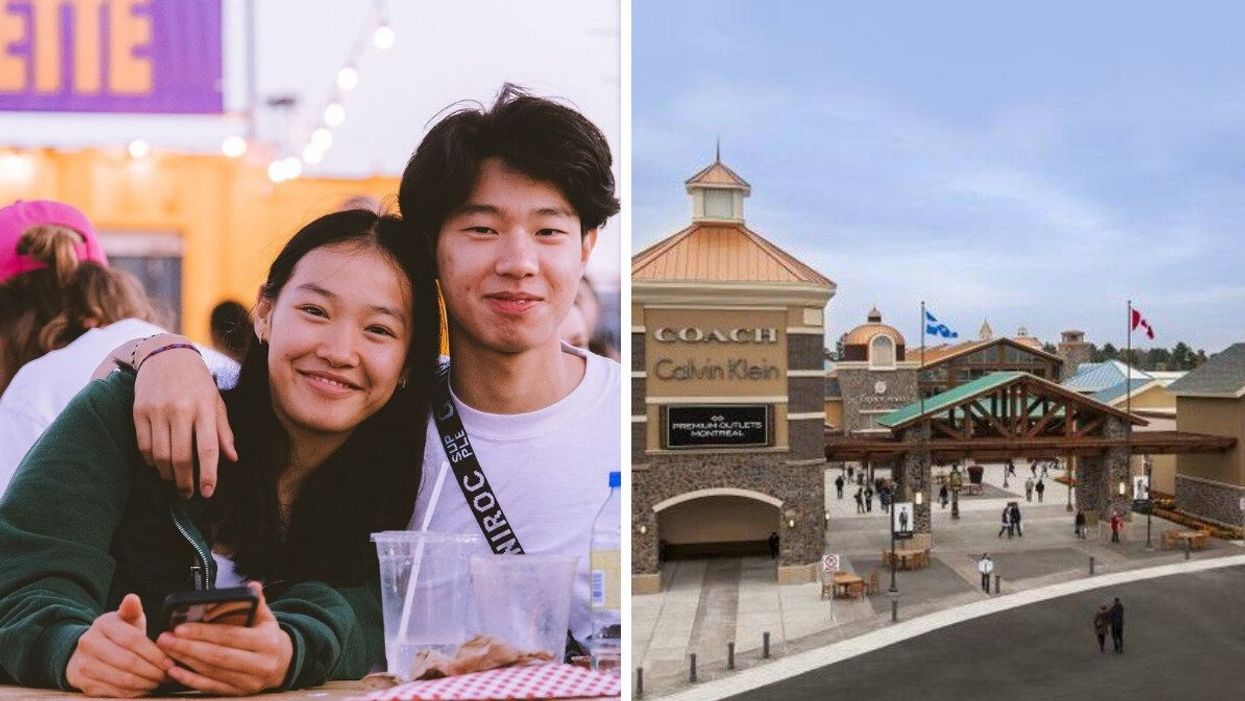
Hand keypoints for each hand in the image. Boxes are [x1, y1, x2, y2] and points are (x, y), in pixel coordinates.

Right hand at [66, 594, 172, 697]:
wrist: (85, 652)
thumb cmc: (116, 634)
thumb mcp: (124, 619)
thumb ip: (132, 610)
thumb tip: (132, 598)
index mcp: (102, 625)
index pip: (133, 640)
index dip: (154, 653)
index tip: (170, 661)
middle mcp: (89, 644)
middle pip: (128, 662)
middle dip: (153, 670)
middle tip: (167, 674)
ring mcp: (84, 665)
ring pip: (122, 679)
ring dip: (146, 683)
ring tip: (159, 681)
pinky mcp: (83, 684)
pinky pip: (114, 692)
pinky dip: (133, 692)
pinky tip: (145, 688)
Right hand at [131, 334, 236, 497]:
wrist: (167, 355)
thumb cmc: (198, 383)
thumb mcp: (216, 402)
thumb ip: (223, 431)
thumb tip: (232, 459)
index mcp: (204, 407)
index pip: (208, 448)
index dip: (208, 474)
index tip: (208, 492)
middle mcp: (180, 409)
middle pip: (180, 457)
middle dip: (184, 482)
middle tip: (188, 493)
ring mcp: (157, 410)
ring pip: (160, 455)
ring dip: (166, 474)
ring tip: (173, 480)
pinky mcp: (139, 410)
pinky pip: (143, 445)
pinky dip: (150, 461)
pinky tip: (158, 465)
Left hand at [157, 582, 292, 694]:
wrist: (282, 665)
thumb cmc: (267, 637)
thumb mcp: (267, 618)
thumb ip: (257, 602)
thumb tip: (252, 586)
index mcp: (266, 642)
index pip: (230, 636)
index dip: (204, 633)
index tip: (180, 627)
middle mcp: (259, 665)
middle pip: (218, 656)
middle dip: (188, 647)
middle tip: (166, 639)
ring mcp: (248, 682)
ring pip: (211, 673)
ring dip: (185, 662)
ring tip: (166, 651)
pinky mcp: (237, 693)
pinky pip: (210, 688)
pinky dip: (190, 680)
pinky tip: (174, 671)